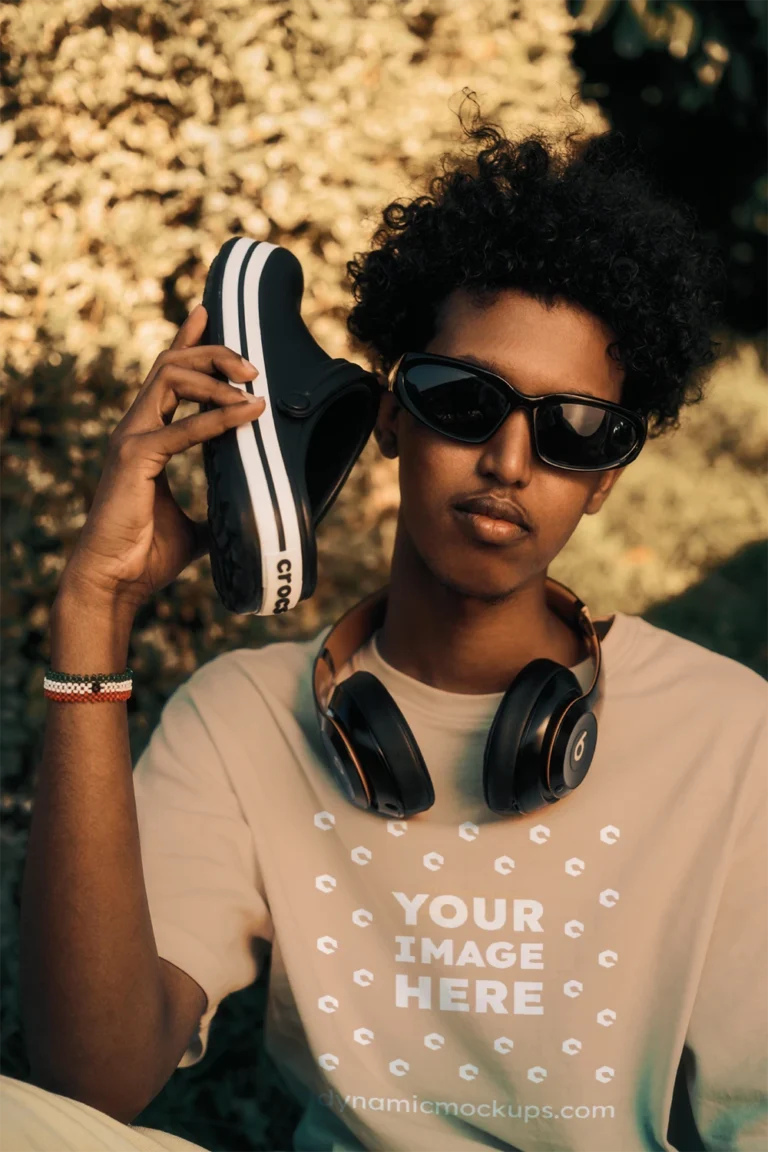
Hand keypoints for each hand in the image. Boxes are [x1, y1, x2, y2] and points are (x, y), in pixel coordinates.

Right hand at [58, 303, 264, 612]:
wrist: (114, 582)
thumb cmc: (146, 556)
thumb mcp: (195, 528)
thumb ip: (216, 510)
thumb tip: (249, 516)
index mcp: (145, 436)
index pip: (166, 376)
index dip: (187, 341)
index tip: (209, 314)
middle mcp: (134, 428)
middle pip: (172, 365)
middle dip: (214, 353)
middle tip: (254, 367)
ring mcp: (131, 439)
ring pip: (171, 377)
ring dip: (216, 376)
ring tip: (253, 388)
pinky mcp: (135, 458)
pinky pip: (183, 427)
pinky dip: (218, 418)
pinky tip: (249, 414)